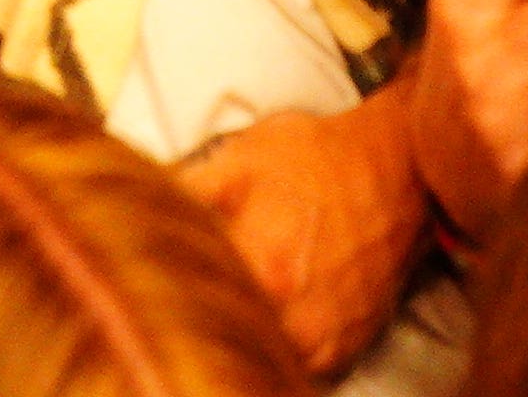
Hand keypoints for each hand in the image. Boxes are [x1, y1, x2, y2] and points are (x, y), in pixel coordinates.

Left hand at [172, 97, 430, 376]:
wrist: (399, 169)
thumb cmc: (317, 158)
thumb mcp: (238, 159)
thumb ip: (182, 192)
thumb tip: (128, 212)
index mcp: (263, 270)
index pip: (191, 309)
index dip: (166, 298)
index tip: (152, 285)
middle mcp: (297, 320)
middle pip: (228, 342)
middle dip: (203, 325)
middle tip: (186, 300)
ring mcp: (326, 342)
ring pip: (264, 361)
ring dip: (241, 342)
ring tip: (224, 312)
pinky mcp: (347, 350)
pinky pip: (300, 368)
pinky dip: (278, 352)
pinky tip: (264, 321)